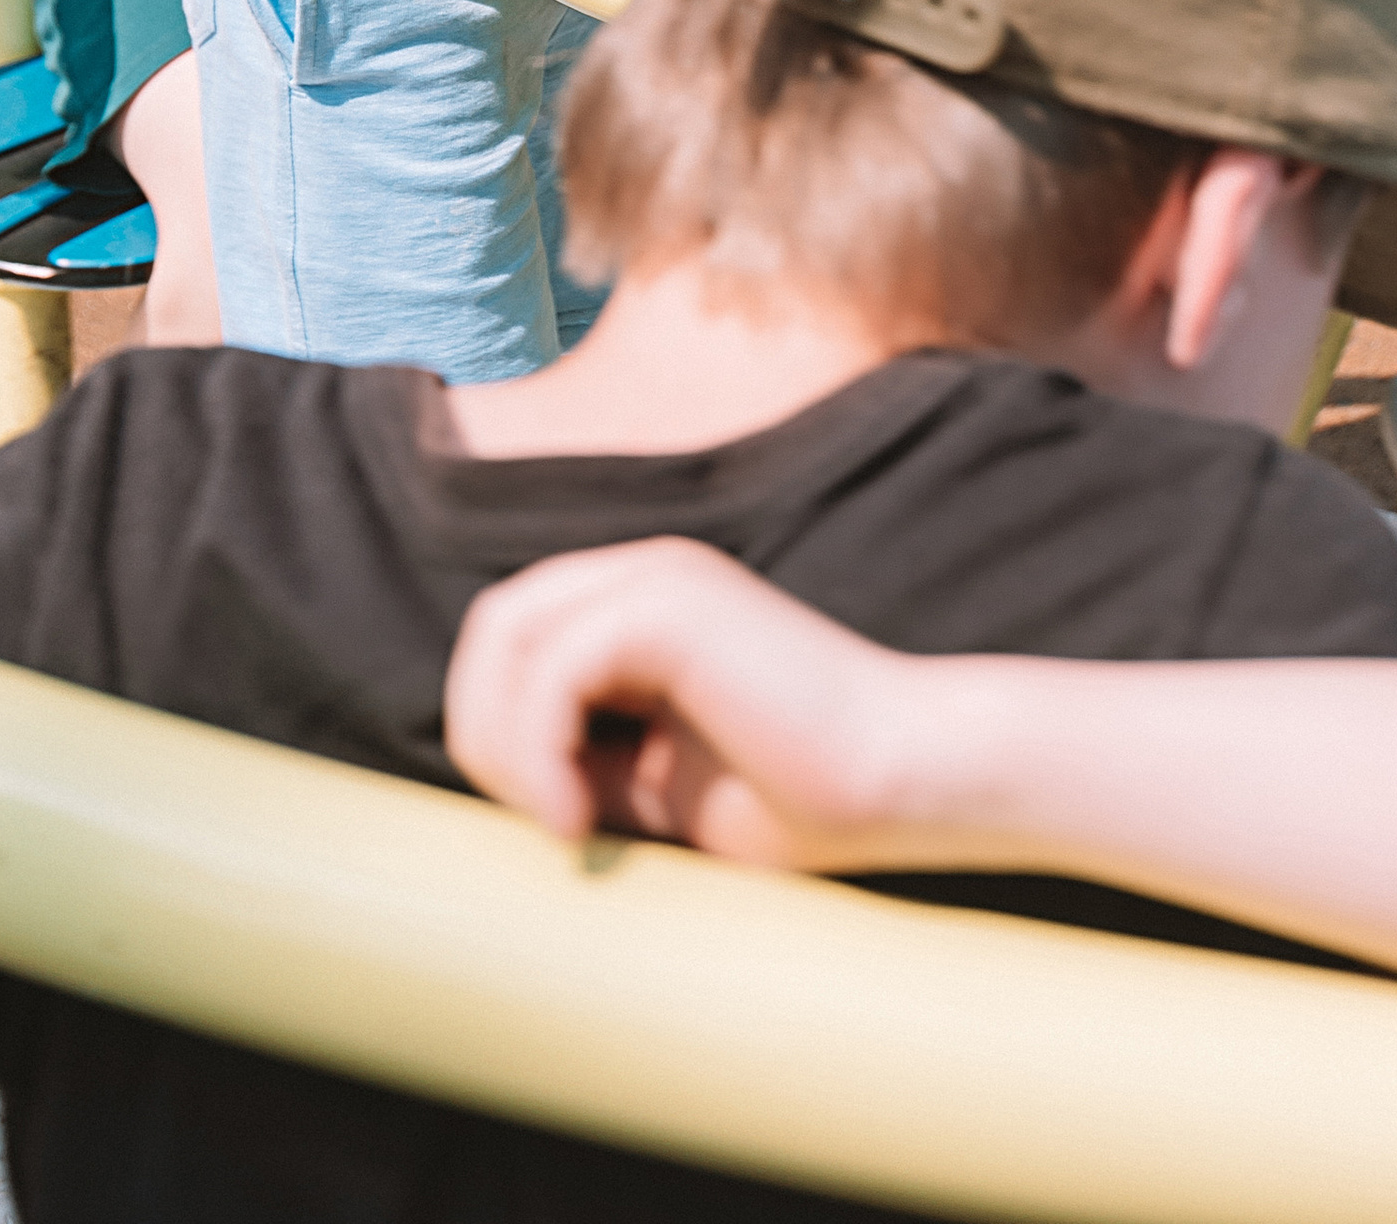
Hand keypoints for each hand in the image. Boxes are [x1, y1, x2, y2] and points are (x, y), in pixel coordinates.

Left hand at [445, 539, 932, 872]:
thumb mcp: (654, 784)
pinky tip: (576, 819)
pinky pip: (556, 664)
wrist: (908, 779)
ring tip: (562, 823)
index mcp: (644, 603)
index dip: (500, 727)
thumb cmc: (801, 797)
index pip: (515, 636)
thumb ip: (581, 758)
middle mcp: (646, 572)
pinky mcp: (673, 604)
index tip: (551, 824)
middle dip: (488, 729)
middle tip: (542, 821)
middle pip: (498, 626)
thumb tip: (495, 776)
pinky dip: (541, 747)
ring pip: (511, 634)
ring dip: (509, 743)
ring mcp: (661, 578)